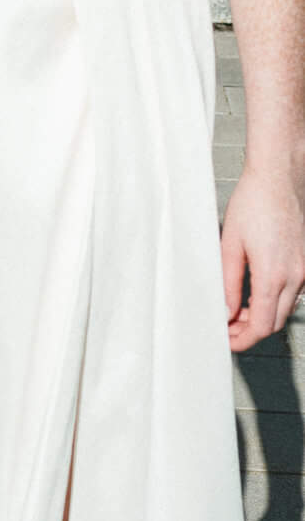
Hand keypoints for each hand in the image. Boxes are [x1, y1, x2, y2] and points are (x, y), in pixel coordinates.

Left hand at [221, 163, 304, 350]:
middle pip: (274, 323)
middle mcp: (295, 276)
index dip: (242, 340)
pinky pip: (292, 293)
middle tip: (226, 328)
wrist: (278, 178)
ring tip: (236, 311)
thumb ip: (228, 285)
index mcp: (274, 275)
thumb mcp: (230, 247)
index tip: (228, 342)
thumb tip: (226, 312)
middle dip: (249, 331)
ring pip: (284, 309)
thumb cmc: (254, 203)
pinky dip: (273, 300)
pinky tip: (254, 294)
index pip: (261, 326)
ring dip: (262, 316)